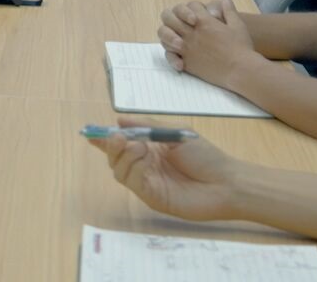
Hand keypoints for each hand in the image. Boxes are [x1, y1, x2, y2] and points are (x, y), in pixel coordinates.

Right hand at [86, 118, 241, 220]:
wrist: (225, 182)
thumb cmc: (205, 155)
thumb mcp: (176, 132)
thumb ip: (148, 126)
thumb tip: (119, 119)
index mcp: (150, 149)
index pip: (122, 144)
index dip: (105, 139)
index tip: (90, 132)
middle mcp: (145, 166)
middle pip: (116, 158)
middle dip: (111, 146)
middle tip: (118, 137)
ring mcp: (148, 183)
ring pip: (120, 171)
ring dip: (124, 157)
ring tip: (139, 147)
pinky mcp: (152, 197)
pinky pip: (134, 183)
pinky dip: (134, 170)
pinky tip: (145, 161)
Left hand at [158, 0, 259, 86]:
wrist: (240, 70)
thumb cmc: (241, 48)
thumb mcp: (238, 25)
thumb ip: (229, 11)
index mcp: (204, 21)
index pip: (191, 5)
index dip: (194, 8)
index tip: (199, 14)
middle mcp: (191, 32)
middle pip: (170, 16)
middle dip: (174, 16)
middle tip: (181, 22)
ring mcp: (187, 47)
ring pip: (165, 34)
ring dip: (168, 33)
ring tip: (176, 38)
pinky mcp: (186, 62)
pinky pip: (170, 55)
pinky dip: (171, 55)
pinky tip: (178, 55)